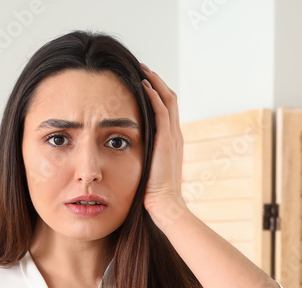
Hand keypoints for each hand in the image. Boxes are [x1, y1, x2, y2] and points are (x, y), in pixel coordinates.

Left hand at [139, 63, 187, 219]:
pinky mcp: (166, 140)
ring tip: (142, 70)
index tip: (144, 84)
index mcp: (172, 142)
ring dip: (155, 82)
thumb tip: (125, 154)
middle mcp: (175, 135)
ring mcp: (173, 136)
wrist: (165, 204)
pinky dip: (154, 94)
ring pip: (167, 99)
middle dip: (157, 82)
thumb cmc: (152, 193)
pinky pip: (161, 110)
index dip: (158, 94)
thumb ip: (142, 158)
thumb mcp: (148, 170)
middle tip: (143, 69)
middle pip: (170, 99)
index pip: (167, 110)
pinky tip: (143, 84)